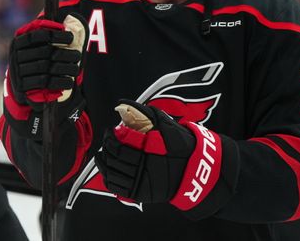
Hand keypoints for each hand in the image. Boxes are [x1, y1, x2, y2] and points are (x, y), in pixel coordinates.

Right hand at [7, 14, 86, 107]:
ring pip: (45, 67)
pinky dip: (58, 82)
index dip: (55, 35)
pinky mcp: (21, 86)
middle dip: (65, 53)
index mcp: (18, 42)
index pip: (37, 35)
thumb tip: (68, 20)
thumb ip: (49, 34)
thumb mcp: (37, 46)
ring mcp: (17, 71)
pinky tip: (69, 81)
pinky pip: (43, 82)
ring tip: (76, 69)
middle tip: (78, 55)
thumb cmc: (35, 61)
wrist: (22, 86)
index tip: (70, 37)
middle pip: (44, 52)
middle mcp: (15, 55)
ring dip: (64, 68)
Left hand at [94, 99, 225, 211]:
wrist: (196, 170)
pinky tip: (107, 169)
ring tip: (103, 154)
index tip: (110, 130)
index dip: (109, 139)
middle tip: (107, 139)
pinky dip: (109, 178)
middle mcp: (142, 173)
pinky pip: (117, 189)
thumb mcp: (167, 126)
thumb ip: (144, 113)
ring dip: (104, 164)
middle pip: (114, 161)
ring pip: (113, 176)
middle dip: (107, 148)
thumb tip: (123, 103)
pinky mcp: (141, 194)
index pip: (118, 148)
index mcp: (147, 156)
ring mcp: (141, 185)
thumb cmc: (181, 146)